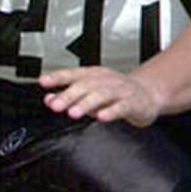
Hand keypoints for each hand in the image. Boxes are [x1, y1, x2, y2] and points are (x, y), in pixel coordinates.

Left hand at [39, 66, 162, 126]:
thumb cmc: (114, 94)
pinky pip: (122, 106)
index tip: (43, 82)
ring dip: (86, 104)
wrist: (147, 94)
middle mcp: (105, 80)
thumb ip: (68, 96)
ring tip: (73, 113)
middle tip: (56, 106)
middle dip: (68, 95)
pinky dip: (111, 111)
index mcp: (92, 75)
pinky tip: (102, 117)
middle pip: (85, 85)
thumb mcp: (89, 94)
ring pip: (102, 95)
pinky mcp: (134, 102)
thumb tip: (49, 99)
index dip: (57, 77)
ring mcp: (120, 90)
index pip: (72, 74)